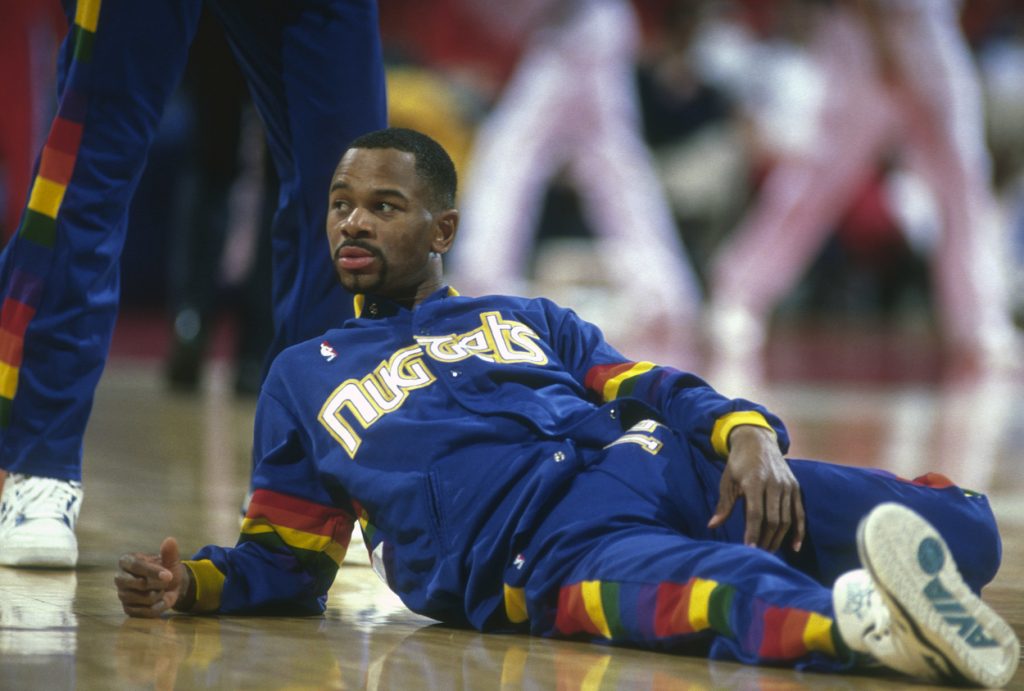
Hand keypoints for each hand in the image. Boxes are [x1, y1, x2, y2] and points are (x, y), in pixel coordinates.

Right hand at [115, 537, 194, 617]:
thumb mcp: (171, 560)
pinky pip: (145, 612)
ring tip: (162, 590)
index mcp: (127, 561)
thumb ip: (170, 552)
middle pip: (139, 583)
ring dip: (160, 595)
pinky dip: (158, 607)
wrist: (170, 587)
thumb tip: (170, 540)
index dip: (152, 571)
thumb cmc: (167, 570)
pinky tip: (160, 601)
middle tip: (166, 582)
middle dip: (158, 584)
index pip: (135, 566)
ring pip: (144, 598)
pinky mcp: (127, 609)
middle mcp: (120, 578)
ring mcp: (122, 594)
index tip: (168, 575)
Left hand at [707, 425, 804, 551]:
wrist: (758, 440)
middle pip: (773, 519)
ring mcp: (787, 486)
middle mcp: (774, 484)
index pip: (755, 513)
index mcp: (755, 481)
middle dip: (765, 540)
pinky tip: (794, 547)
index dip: (752, 533)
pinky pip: (800, 513)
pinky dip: (799, 531)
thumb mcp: (727, 480)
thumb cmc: (739, 462)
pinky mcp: (796, 488)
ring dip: (778, 538)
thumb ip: (724, 504)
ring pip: (786, 519)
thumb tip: (712, 525)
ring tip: (768, 551)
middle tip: (758, 555)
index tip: (749, 550)